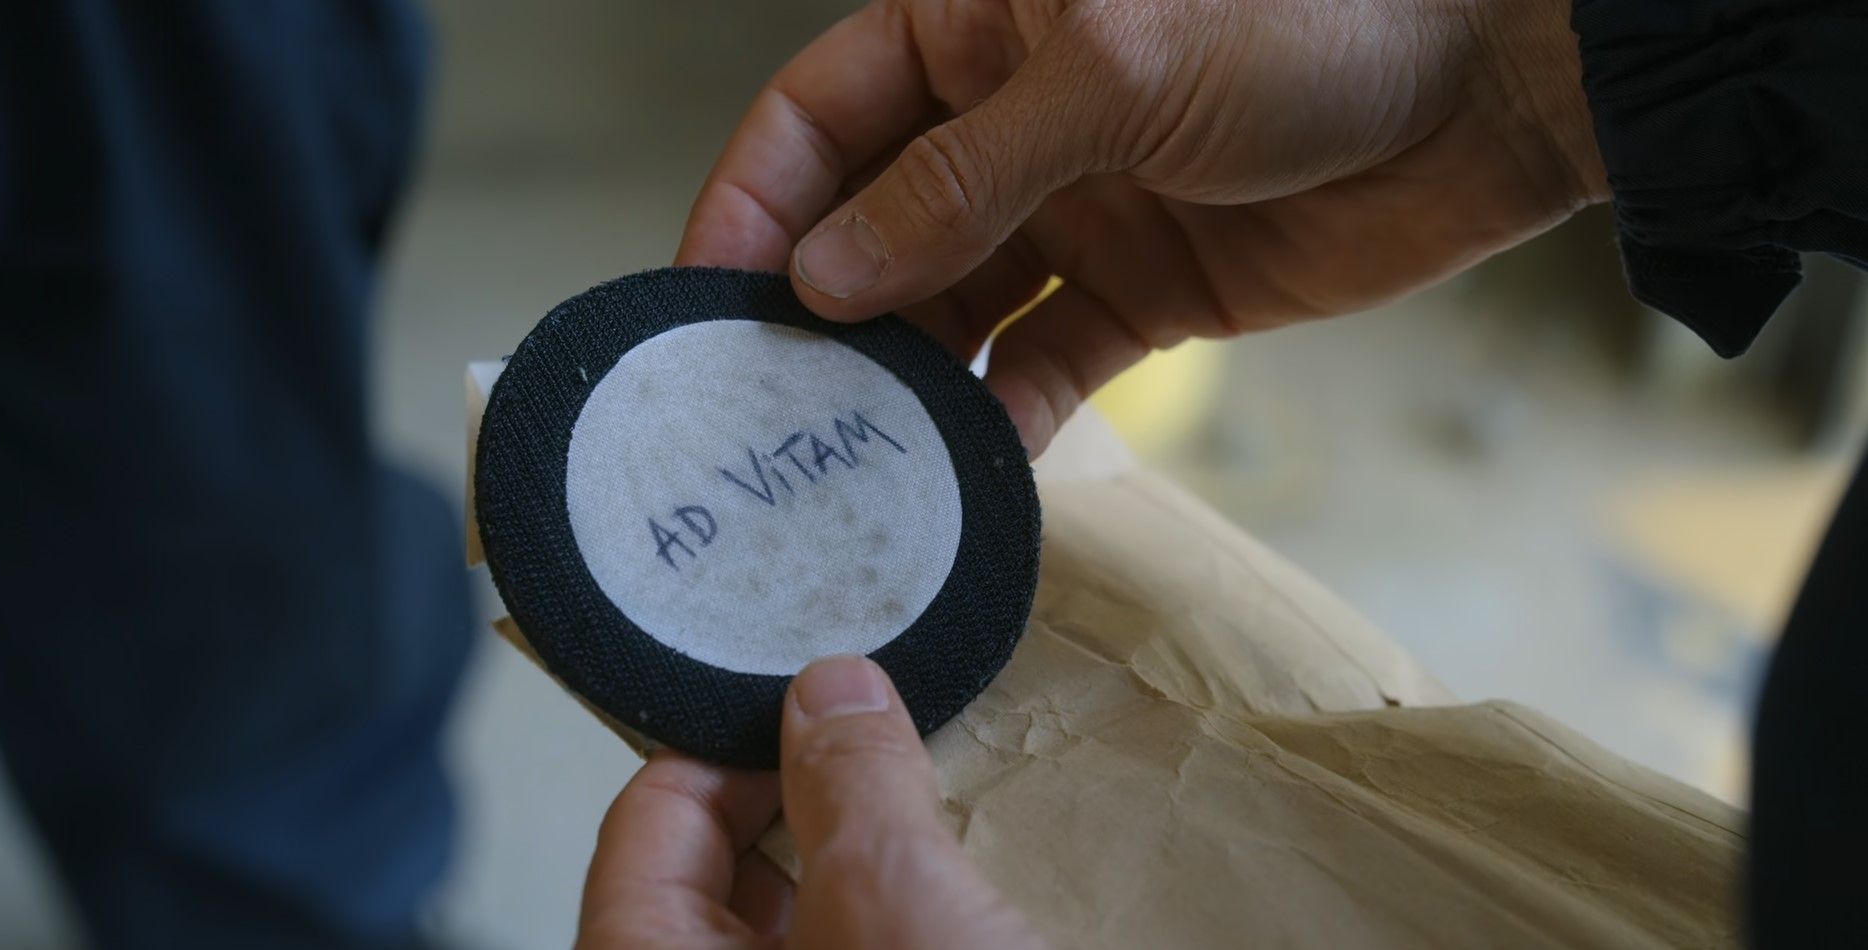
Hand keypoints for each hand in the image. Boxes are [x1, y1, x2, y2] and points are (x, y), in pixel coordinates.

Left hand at [576, 655, 1045, 948]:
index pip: (647, 818)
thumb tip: (833, 690)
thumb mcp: (891, 899)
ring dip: (848, 853)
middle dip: (796, 791)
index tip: (801, 702)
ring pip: (789, 914)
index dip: (723, 741)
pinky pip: (842, 944)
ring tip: (914, 800)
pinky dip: (882, 908)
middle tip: (870, 742)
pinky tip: (947, 882)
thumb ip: (852, 783)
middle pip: (712, 866)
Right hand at [677, 0, 1608, 455]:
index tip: (703, 302)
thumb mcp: (1110, 74)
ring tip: (854, 457)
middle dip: (815, 311)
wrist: (1487, 87)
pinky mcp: (1141, 293)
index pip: (818, 115)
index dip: (751, 203)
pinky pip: (1044, 363)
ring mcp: (1072, 210)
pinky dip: (1005, 414)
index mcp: (974, 24)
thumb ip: (959, 178)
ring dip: (903, 377)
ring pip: (949, 305)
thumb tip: (827, 275)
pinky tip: (969, 469)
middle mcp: (1006, 119)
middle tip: (765, 409)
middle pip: (869, 223)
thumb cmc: (1307, 17)